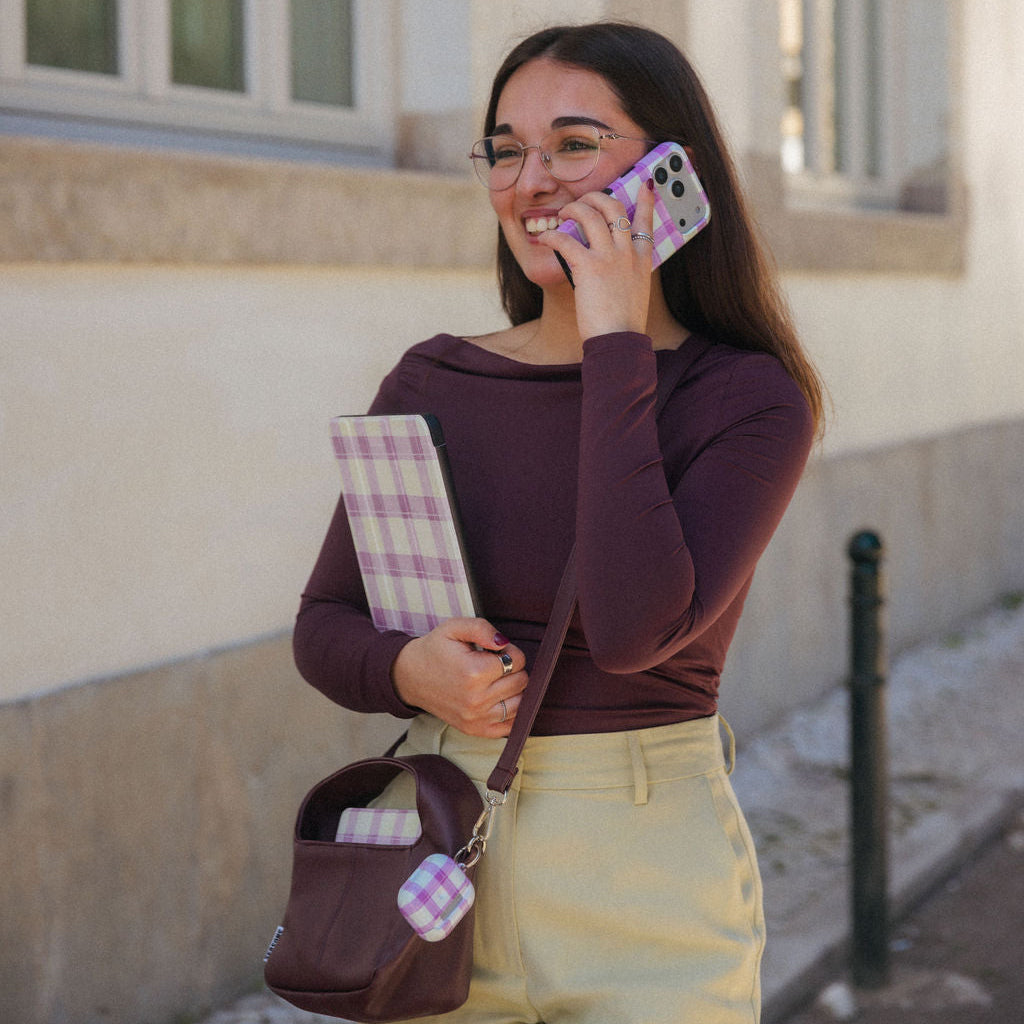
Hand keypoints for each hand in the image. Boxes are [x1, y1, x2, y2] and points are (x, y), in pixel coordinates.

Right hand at [390, 618, 527, 737]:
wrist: (410, 677)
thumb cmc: (435, 649)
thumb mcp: (454, 628)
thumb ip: (482, 628)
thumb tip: (504, 642)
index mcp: (474, 672)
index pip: (517, 661)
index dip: (510, 651)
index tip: (495, 651)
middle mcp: (477, 699)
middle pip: (521, 682)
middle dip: (513, 669)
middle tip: (493, 665)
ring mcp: (476, 718)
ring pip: (520, 705)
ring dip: (514, 690)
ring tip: (495, 681)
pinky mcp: (474, 730)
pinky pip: (509, 726)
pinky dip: (511, 713)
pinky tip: (498, 699)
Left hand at [540, 178, 656, 339]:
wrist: (620, 341)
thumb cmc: (623, 323)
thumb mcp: (635, 292)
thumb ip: (627, 274)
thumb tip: (609, 267)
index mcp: (642, 259)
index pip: (646, 220)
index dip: (645, 200)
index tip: (646, 184)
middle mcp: (627, 252)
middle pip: (614, 207)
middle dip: (596, 197)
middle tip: (583, 202)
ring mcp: (609, 257)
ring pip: (590, 215)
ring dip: (573, 209)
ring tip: (562, 214)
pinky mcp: (588, 267)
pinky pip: (565, 240)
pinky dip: (552, 236)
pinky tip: (546, 239)